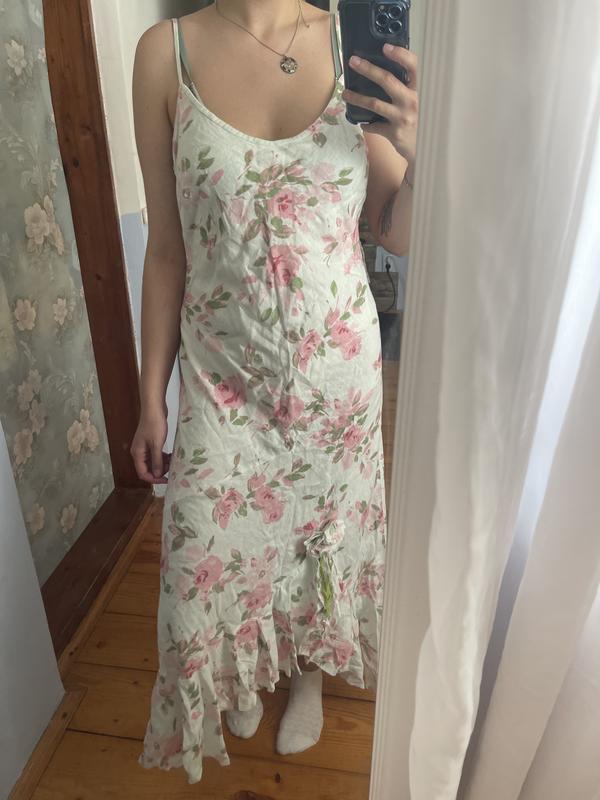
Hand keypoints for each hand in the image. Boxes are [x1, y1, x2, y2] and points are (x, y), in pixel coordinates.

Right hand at [130, 408, 170, 483]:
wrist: (154, 408)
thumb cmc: (154, 424)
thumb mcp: (156, 445)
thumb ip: (157, 461)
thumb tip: (158, 475)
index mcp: (137, 454)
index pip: (143, 473)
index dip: (154, 479)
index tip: (166, 480)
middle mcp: (139, 452)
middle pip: (148, 468)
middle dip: (159, 471)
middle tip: (172, 469)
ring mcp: (144, 447)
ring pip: (153, 462)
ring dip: (162, 464)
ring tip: (173, 462)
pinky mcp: (150, 442)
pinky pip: (155, 454)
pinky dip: (163, 457)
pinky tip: (171, 456)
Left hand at [342, 43, 418, 177]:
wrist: (426, 149)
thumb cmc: (420, 121)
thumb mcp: (420, 101)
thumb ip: (408, 89)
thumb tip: (385, 74)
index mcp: (419, 90)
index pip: (413, 67)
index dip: (400, 55)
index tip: (386, 47)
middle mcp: (412, 101)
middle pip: (387, 80)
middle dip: (368, 69)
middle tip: (353, 61)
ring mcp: (403, 117)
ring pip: (374, 103)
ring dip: (357, 97)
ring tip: (346, 93)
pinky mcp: (395, 133)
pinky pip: (374, 126)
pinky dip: (366, 124)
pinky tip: (361, 122)